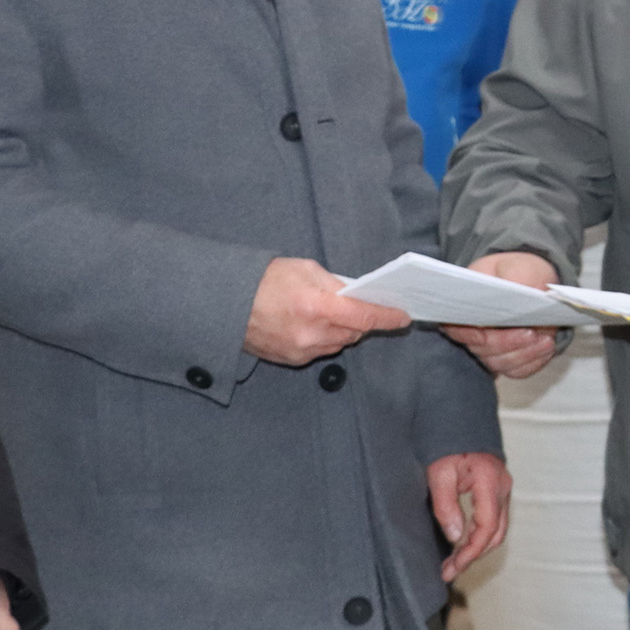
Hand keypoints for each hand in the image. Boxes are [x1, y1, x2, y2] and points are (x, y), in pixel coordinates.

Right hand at [245, 256, 411, 365]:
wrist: (226, 304)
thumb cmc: (264, 280)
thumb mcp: (304, 269)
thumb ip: (335, 284)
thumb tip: (358, 296)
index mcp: (316, 306)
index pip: (364, 316)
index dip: (387, 317)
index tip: (403, 317)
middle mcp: (311, 333)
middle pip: (354, 333)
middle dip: (361, 321)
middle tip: (357, 306)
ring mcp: (301, 350)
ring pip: (339, 344)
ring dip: (342, 330)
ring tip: (327, 313)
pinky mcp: (292, 360)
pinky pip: (321, 351)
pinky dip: (324, 339)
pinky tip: (310, 325)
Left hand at [428, 452, 513, 581]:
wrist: (458, 421)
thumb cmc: (447, 444)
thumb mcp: (439, 473)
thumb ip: (446, 505)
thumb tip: (455, 536)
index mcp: (489, 481)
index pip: (487, 526)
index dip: (471, 551)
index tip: (454, 566)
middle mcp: (502, 487)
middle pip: (496, 533)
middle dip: (473, 555)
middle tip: (449, 570)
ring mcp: (503, 488)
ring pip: (497, 529)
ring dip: (476, 548)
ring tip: (453, 562)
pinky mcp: (497, 490)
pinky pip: (494, 519)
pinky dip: (480, 535)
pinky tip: (462, 543)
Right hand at [443, 252, 563, 378]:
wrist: (536, 282)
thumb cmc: (521, 272)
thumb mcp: (516, 266)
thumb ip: (510, 278)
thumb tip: (509, 295)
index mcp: (467, 305)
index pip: (455, 327)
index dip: (467, 334)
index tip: (485, 334)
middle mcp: (475, 330)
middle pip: (481, 349)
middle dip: (507, 343)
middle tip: (530, 332)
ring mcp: (491, 348)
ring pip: (500, 363)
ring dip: (524, 354)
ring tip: (545, 339)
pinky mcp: (509, 358)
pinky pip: (517, 370)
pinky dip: (533, 362)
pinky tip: (545, 347)